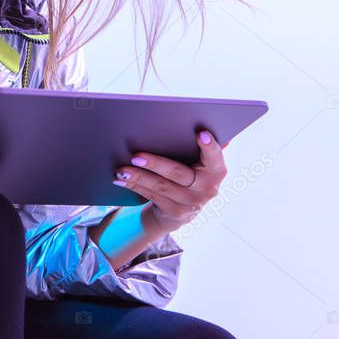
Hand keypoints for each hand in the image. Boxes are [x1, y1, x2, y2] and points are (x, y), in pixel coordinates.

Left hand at [112, 131, 229, 231]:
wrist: (183, 210)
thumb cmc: (190, 175)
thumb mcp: (201, 164)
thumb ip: (204, 148)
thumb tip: (208, 126)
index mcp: (216, 171)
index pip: (215, 157)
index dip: (210, 146)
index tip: (200, 134)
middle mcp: (207, 188)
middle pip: (178, 173)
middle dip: (155, 164)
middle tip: (136, 156)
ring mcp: (191, 203)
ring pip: (160, 186)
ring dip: (138, 176)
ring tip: (122, 169)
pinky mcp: (175, 212)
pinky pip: (151, 196)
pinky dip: (135, 186)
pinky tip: (121, 179)